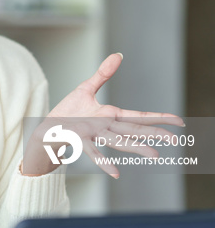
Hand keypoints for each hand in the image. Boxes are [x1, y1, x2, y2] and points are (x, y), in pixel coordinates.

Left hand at [22, 53, 183, 177]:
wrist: (48, 128)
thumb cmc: (68, 111)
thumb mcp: (86, 88)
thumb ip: (103, 73)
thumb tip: (119, 54)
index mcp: (110, 115)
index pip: (138, 116)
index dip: (158, 117)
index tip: (178, 120)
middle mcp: (105, 126)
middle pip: (133, 130)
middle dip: (155, 134)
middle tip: (175, 141)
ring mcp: (93, 134)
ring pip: (118, 141)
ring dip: (136, 148)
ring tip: (154, 155)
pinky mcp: (78, 139)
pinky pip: (93, 151)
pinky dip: (104, 162)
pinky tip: (116, 173)